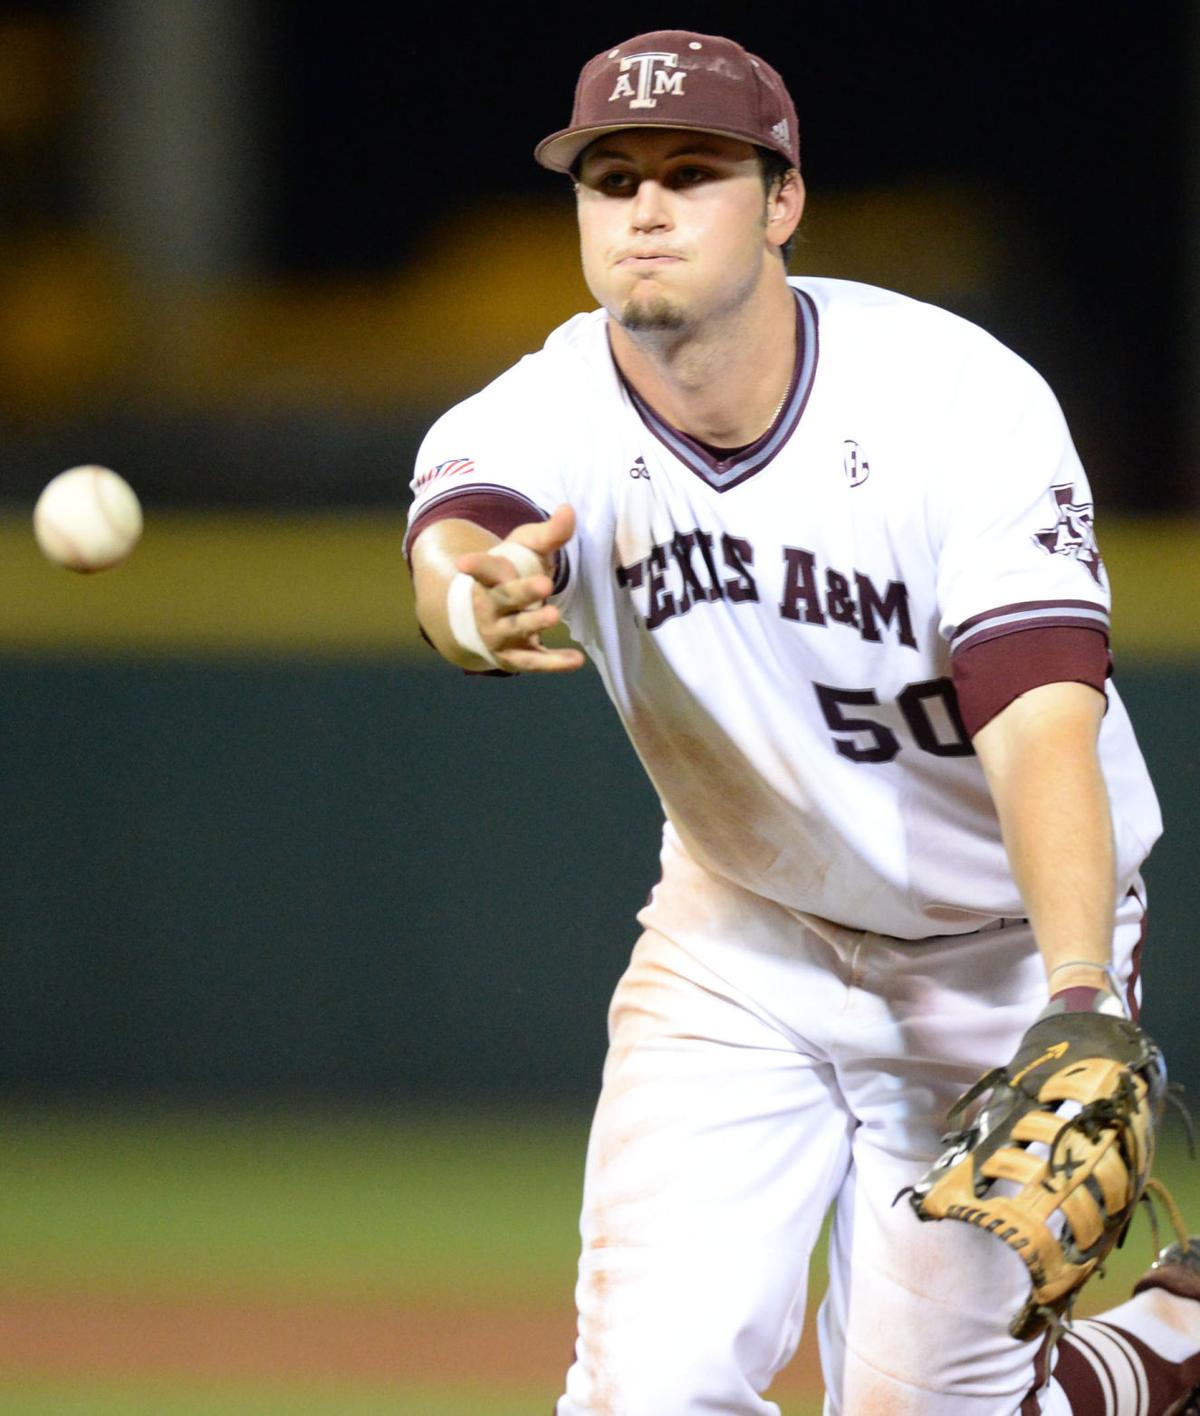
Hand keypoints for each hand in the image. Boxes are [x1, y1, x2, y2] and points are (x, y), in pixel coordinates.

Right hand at [455, 504, 584, 673]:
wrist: (486, 620)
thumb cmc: (511, 575)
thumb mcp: (526, 550)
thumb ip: (548, 534)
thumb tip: (569, 510)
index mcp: (489, 578)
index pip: (482, 569)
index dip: (475, 565)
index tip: (463, 563)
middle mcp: (489, 607)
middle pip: (504, 600)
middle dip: (522, 592)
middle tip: (544, 584)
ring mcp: (499, 634)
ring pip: (515, 631)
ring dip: (534, 625)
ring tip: (555, 614)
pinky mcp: (513, 657)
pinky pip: (533, 661)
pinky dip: (554, 663)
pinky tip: (577, 660)